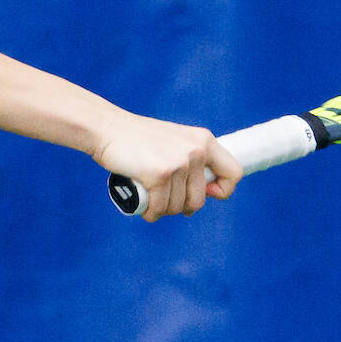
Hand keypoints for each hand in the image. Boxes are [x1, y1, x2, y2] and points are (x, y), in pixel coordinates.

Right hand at [92, 110, 241, 220]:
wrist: (107, 128)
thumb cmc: (137, 139)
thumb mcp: (175, 140)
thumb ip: (192, 158)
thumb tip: (208, 191)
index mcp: (203, 140)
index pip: (233, 173)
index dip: (223, 190)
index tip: (207, 193)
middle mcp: (195, 151)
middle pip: (199, 200)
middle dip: (181, 206)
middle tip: (165, 200)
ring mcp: (178, 163)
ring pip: (178, 207)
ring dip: (162, 209)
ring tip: (150, 197)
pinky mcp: (159, 174)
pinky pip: (160, 208)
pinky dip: (150, 213)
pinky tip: (144, 207)